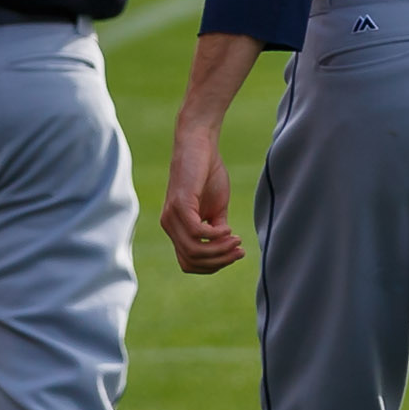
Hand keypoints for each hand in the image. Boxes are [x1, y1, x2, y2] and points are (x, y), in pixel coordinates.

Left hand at [160, 116, 242, 275]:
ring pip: (194, 251)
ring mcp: (171, 216)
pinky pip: (196, 233)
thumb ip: (217, 230)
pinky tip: (227, 229)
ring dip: (219, 250)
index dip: (213, 265)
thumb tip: (226, 250)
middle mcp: (169, 225)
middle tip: (239, 250)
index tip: (235, 253)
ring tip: (236, 240)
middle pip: (192, 261)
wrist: (199, 144)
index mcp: (176, 228)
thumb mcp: (216, 208)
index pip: (189, 263)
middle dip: (219, 261)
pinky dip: (215, 236)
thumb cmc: (208, 172)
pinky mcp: (179, 205)